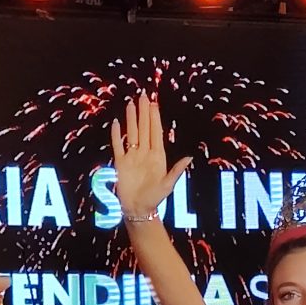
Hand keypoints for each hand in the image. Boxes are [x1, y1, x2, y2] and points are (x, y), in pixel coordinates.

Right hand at [111, 92, 191, 217]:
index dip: (154, 117)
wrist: (138, 209)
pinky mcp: (121, 162)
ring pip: (132, 133)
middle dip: (144, 112)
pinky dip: (116, 134)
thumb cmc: (155, 198)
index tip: (154, 103)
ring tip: (131, 103)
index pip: (155, 132)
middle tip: (143, 95)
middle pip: (144, 128)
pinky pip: (118, 145)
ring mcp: (132, 157)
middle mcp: (144, 153)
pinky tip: (116, 123)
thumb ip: (177, 170)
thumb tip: (189, 158)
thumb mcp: (168, 185)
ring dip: (131, 118)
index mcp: (157, 156)